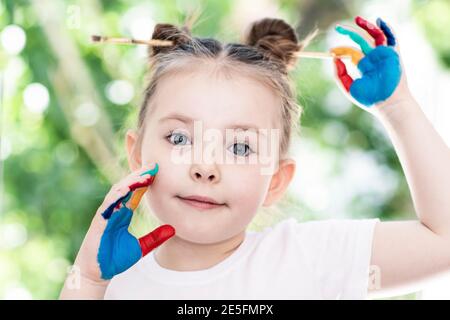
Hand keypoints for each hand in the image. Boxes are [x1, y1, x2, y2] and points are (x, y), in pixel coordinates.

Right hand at [73, 163, 174, 281]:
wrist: (98, 273)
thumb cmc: (115, 259)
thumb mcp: (142, 247)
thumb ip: (155, 237)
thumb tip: (173, 229)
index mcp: (123, 213)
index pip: (135, 192)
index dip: (145, 181)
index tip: (158, 171)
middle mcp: (114, 210)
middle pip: (127, 187)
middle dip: (139, 175)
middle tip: (153, 166)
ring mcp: (106, 214)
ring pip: (117, 191)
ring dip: (130, 181)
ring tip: (144, 174)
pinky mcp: (99, 222)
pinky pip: (107, 204)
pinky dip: (117, 195)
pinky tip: (127, 188)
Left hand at [330, 16, 411, 113]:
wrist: (386, 104)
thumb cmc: (369, 99)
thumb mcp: (349, 87)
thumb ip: (340, 74)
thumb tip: (334, 59)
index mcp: (363, 66)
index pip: (350, 52)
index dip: (340, 50)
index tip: (331, 51)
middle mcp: (374, 59)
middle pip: (362, 41)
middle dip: (350, 33)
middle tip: (338, 28)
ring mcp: (383, 56)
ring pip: (376, 36)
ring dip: (367, 26)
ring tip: (357, 20)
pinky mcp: (393, 54)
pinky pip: (391, 38)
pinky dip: (387, 28)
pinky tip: (379, 21)